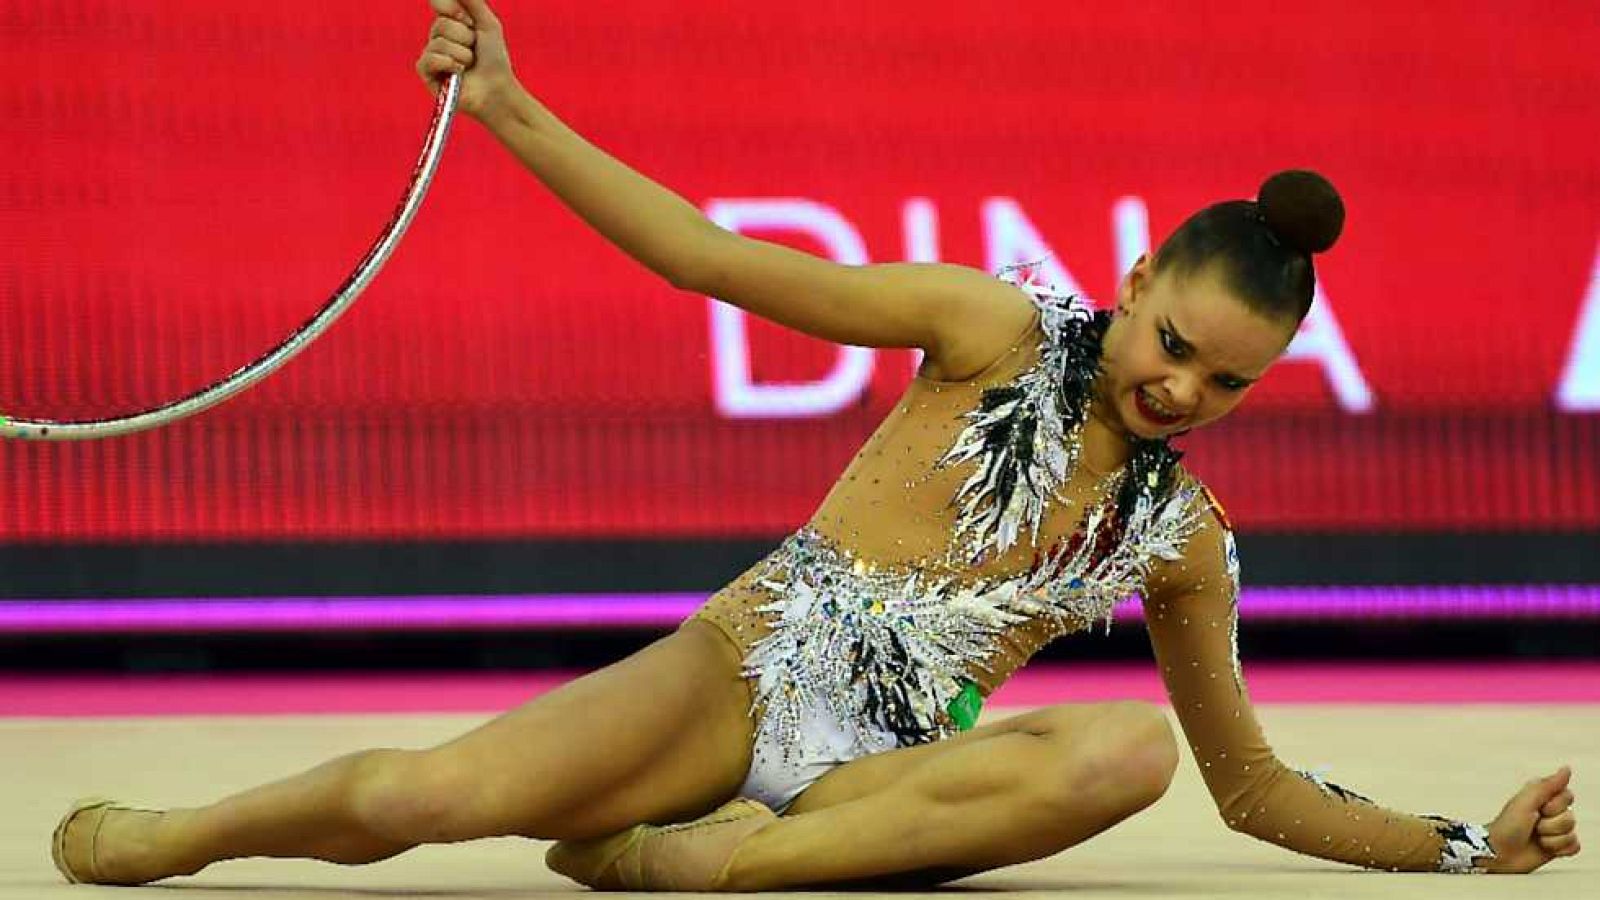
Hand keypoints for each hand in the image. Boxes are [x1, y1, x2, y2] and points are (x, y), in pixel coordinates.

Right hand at [417, 0, 519, 120]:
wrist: (498, 90)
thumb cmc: (494, 59)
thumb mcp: (487, 24)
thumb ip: (473, 2)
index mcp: (449, 23)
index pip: (438, 3)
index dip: (450, 8)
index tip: (467, 20)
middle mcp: (437, 37)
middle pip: (442, 25)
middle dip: (466, 38)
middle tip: (475, 51)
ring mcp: (430, 55)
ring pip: (439, 43)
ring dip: (463, 55)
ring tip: (470, 66)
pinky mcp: (426, 74)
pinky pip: (431, 59)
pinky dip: (450, 64)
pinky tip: (459, 74)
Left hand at [1485, 766, 1580, 872]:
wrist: (1501, 853)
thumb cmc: (1507, 826)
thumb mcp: (1525, 801)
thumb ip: (1548, 785)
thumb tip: (1566, 769)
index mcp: (1543, 797)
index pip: (1568, 796)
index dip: (1554, 805)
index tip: (1538, 808)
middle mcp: (1552, 812)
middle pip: (1570, 817)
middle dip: (1550, 824)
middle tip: (1533, 825)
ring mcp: (1556, 830)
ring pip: (1571, 833)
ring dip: (1551, 838)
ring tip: (1536, 837)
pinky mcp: (1559, 847)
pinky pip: (1574, 846)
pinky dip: (1558, 849)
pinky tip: (1544, 847)